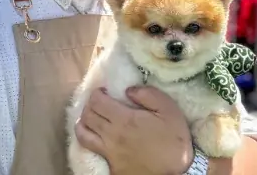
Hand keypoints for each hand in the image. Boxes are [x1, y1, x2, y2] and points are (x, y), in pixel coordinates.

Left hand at [75, 86, 192, 174]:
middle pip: (87, 116)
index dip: (96, 93)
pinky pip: (91, 151)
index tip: (105, 91)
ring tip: (92, 118)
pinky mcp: (112, 168)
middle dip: (90, 105)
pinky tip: (96, 137)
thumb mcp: (168, 109)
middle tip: (100, 102)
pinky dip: (88, 140)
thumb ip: (148, 94)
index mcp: (124, 119)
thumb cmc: (174, 141)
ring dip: (83, 122)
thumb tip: (128, 90)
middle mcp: (111, 136)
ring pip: (83, 134)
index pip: (96, 101)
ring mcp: (109, 154)